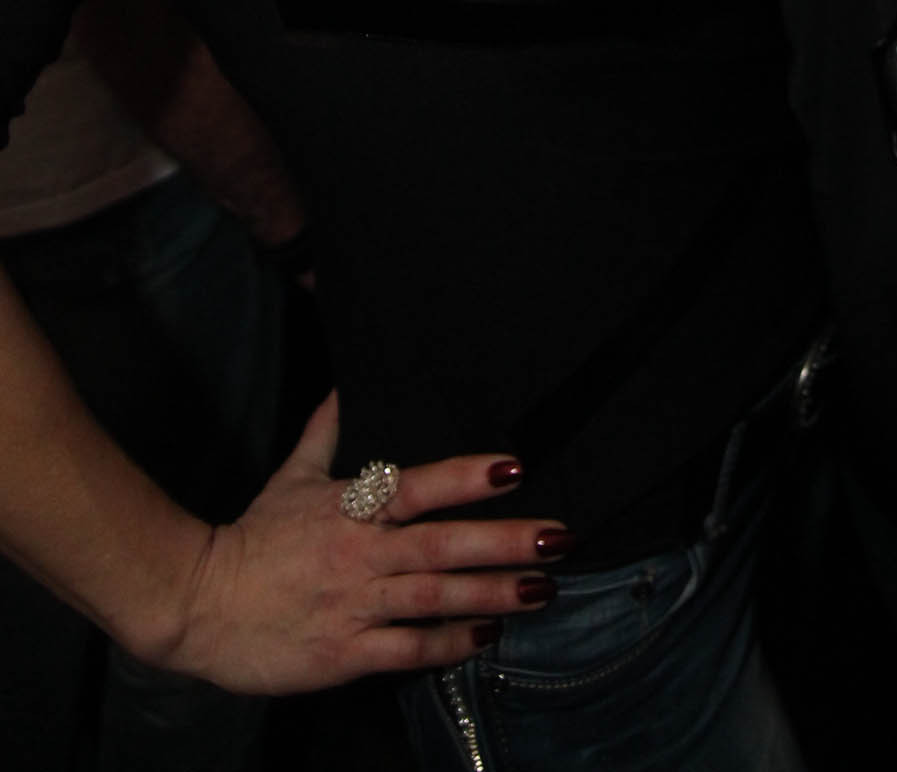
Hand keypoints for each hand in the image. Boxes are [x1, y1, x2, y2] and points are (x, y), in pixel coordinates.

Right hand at [154, 394, 567, 694]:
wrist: (196, 604)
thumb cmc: (251, 540)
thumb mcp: (290, 479)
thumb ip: (324, 433)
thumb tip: (342, 386)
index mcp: (349, 508)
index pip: (417, 486)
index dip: (466, 477)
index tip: (514, 467)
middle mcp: (360, 554)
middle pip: (440, 545)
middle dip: (503, 542)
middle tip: (558, 537)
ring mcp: (354, 605)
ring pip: (433, 598)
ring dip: (490, 593)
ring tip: (540, 589)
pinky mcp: (344, 652)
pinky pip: (406, 650)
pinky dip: (447, 644)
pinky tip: (486, 635)